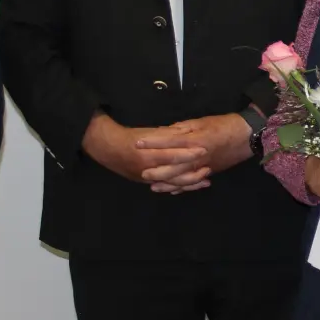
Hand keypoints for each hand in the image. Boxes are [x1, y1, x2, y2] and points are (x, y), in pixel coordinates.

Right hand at [82, 114, 207, 187]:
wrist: (109, 149)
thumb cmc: (131, 137)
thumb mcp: (149, 133)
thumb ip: (167, 134)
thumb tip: (186, 133)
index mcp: (149, 154)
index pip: (173, 155)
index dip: (189, 154)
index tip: (204, 150)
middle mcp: (149, 170)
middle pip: (175, 174)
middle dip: (194, 173)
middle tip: (209, 169)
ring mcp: (148, 179)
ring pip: (173, 184)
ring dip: (190, 183)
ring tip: (206, 180)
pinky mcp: (147, 183)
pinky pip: (167, 187)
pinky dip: (180, 187)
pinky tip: (192, 186)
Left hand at [137, 114, 254, 191]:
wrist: (246, 135)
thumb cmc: (224, 124)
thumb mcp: (202, 121)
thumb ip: (183, 128)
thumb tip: (166, 132)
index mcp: (195, 140)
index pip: (169, 141)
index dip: (153, 142)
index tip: (137, 143)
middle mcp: (197, 156)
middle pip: (173, 166)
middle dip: (157, 170)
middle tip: (141, 172)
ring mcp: (204, 166)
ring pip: (182, 178)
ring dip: (167, 183)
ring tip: (153, 186)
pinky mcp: (209, 171)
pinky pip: (193, 183)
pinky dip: (182, 188)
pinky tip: (171, 190)